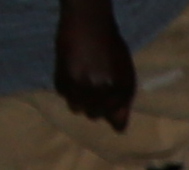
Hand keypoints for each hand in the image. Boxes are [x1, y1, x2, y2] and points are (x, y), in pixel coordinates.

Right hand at [53, 0, 133, 119]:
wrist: (89, 23)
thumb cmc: (112, 48)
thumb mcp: (126, 74)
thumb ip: (123, 100)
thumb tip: (118, 128)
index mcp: (121, 92)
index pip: (117, 124)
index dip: (112, 116)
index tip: (108, 109)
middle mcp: (101, 93)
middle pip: (94, 116)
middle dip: (94, 105)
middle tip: (92, 86)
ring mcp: (80, 87)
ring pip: (76, 108)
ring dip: (78, 98)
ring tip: (81, 80)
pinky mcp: (62, 78)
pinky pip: (62, 93)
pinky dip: (66, 86)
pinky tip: (71, 72)